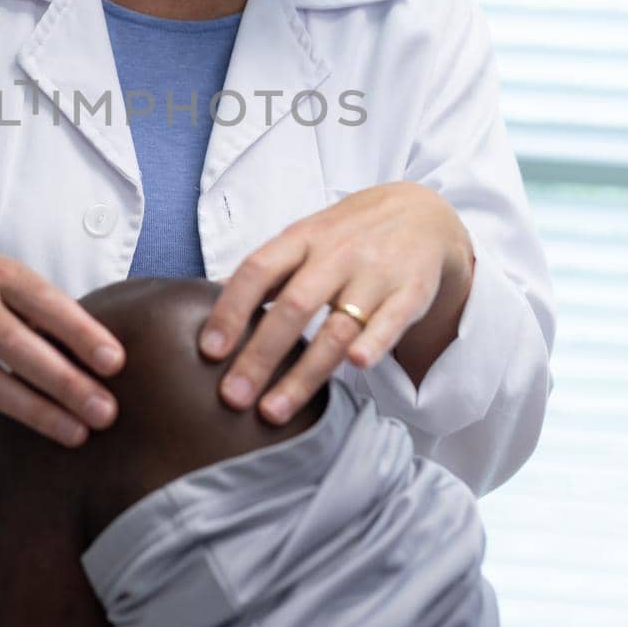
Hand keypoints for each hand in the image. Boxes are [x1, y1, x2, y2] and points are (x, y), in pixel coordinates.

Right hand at [0, 242, 125, 445]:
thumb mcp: (0, 275)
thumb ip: (38, 307)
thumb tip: (97, 347)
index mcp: (1, 275)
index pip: (47, 304)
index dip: (82, 332)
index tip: (115, 362)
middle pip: (22, 347)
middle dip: (66, 382)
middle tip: (105, 413)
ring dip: (30, 408)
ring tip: (73, 433)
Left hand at [197, 183, 473, 423]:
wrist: (423, 215)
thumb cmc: (348, 235)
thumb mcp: (303, 239)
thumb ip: (263, 273)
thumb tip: (204, 302)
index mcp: (301, 238)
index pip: (257, 271)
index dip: (231, 310)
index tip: (209, 352)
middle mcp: (336, 254)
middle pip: (293, 306)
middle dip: (260, 355)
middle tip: (232, 398)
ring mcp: (375, 274)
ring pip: (337, 327)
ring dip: (304, 373)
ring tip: (273, 411)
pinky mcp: (411, 293)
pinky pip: (391, 321)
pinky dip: (375, 342)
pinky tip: (355, 365)